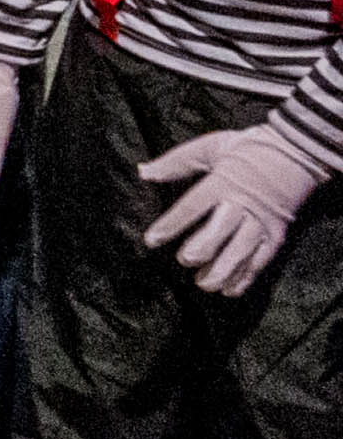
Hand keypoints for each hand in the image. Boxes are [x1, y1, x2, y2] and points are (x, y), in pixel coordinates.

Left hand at [139, 123, 325, 296]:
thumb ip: (176, 162)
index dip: (171, 225)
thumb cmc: (246, 150)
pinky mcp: (277, 234)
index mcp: (223, 182)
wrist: (296, 153)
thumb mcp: (210, 148)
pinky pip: (262, 260)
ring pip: (242, 250)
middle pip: (221, 231)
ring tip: (204, 284)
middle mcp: (243, 204)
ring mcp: (262, 221)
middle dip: (202, 248)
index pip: (193, 206)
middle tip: (185, 260)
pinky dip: (246, 277)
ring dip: (223, 270)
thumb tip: (143, 171)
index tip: (151, 240)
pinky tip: (229, 290)